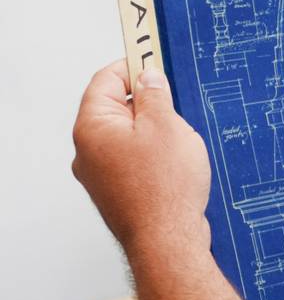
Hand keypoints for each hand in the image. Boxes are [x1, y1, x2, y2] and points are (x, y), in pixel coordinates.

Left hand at [72, 60, 211, 259]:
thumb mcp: (167, 126)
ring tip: (181, 145)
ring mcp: (99, 174)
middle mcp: (88, 150)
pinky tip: (177, 166)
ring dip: (155, 132)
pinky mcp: (117, 191)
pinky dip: (154, 156)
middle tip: (177, 106)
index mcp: (92, 127)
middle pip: (117, 108)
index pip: (106, 80)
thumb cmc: (165, 187)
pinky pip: (134, 160)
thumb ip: (154, 95)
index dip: (132, 65)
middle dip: (149, 103)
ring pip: (128, 136)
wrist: (167, 240)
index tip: (154, 59)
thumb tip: (148, 77)